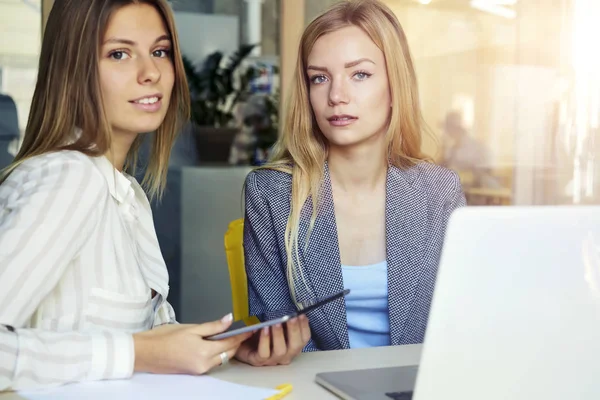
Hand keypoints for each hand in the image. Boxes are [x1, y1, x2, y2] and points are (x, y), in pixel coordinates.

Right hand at [133, 313, 251, 374]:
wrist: (145, 353)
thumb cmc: (164, 337)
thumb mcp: (191, 328)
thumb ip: (213, 326)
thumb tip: (230, 319)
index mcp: (204, 352)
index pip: (230, 343)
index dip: (242, 335)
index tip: (251, 329)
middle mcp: (204, 364)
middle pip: (228, 353)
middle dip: (237, 343)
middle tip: (243, 331)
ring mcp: (199, 370)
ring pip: (221, 359)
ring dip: (227, 349)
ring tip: (231, 335)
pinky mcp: (194, 372)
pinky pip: (212, 363)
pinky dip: (217, 354)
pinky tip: (216, 344)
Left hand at [234, 314, 310, 365]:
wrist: (241, 342)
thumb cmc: (259, 333)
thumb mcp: (273, 325)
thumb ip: (283, 321)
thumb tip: (293, 313)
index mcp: (291, 346)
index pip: (303, 339)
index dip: (304, 327)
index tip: (301, 315)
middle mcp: (284, 355)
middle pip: (295, 346)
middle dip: (294, 331)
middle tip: (291, 318)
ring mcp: (272, 360)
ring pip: (281, 351)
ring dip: (279, 335)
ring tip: (276, 323)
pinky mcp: (258, 360)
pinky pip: (264, 352)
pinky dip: (265, 340)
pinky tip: (264, 329)